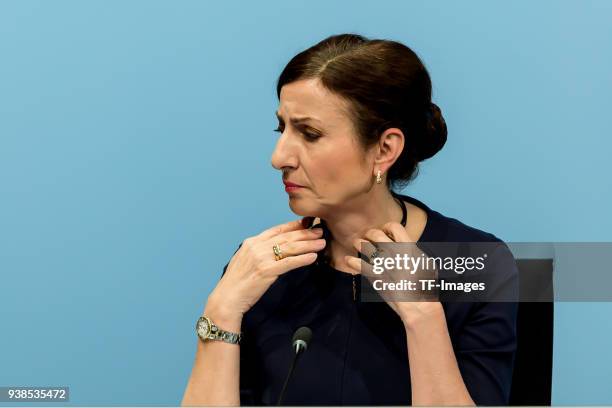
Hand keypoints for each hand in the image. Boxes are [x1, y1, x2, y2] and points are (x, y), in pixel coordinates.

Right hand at [206, 218, 326, 322]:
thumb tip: (273, 249)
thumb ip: (258, 251)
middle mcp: (257, 247)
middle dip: (305, 233)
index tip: (307, 223)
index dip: (293, 226)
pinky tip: (313, 257)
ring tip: (321, 243)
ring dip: (308, 244)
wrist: (227, 298)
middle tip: (320, 231)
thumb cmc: (236, 283)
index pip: (277, 230)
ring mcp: (261, 258)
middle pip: (286, 237)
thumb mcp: (244, 260)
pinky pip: (289, 262)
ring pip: (290, 248)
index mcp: (251, 242)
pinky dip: (302, 259)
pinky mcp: (266, 271)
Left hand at [343, 221, 442, 327]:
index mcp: (408, 247)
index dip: (387, 227)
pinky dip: (351, 261)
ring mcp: (383, 263)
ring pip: (364, 246)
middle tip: (367, 236)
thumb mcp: (427, 264)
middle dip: (370, 233)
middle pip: (376, 234)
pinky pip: (359, 265)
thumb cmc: (425, 285)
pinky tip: (348, 260)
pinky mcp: (375, 276)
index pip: (394, 226)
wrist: (417, 303)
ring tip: (357, 243)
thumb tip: (410, 248)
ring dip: (359, 243)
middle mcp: (393, 252)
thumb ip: (415, 253)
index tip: (385, 233)